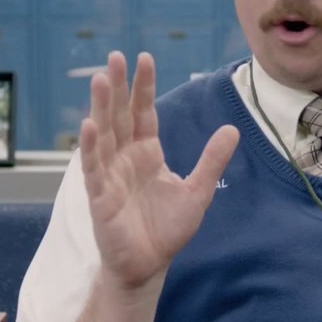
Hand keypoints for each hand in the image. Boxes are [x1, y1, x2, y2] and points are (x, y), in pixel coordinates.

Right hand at [80, 51, 239, 288]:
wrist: (149, 265)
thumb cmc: (167, 230)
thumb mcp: (197, 191)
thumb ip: (211, 160)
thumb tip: (232, 128)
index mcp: (147, 152)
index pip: (143, 112)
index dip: (143, 86)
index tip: (144, 58)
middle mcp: (125, 158)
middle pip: (120, 115)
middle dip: (117, 86)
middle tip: (115, 55)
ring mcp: (109, 175)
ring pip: (103, 134)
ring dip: (100, 107)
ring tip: (99, 79)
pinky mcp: (99, 196)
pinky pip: (93, 168)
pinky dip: (90, 147)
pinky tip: (88, 125)